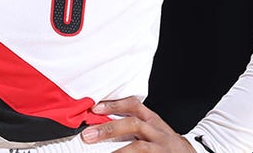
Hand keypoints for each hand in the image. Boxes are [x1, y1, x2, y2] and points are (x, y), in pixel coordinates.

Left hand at [79, 97, 194, 151]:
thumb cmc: (164, 141)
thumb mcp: (152, 128)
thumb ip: (132, 123)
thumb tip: (100, 124)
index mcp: (153, 120)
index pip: (134, 105)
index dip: (114, 105)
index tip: (95, 108)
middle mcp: (158, 132)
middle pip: (134, 124)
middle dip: (110, 129)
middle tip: (89, 135)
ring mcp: (162, 148)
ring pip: (140, 147)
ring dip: (119, 151)